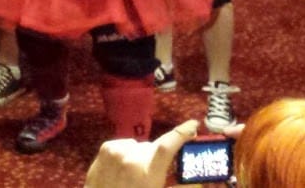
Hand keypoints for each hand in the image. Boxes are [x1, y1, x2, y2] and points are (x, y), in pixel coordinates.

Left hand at [84, 119, 198, 187]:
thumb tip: (199, 181)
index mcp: (148, 175)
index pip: (167, 147)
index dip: (181, 133)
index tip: (193, 124)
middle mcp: (132, 159)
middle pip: (154, 147)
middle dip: (156, 156)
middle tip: (151, 172)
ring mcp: (117, 151)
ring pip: (140, 146)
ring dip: (140, 155)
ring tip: (132, 173)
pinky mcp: (106, 148)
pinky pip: (125, 144)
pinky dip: (127, 153)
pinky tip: (121, 167)